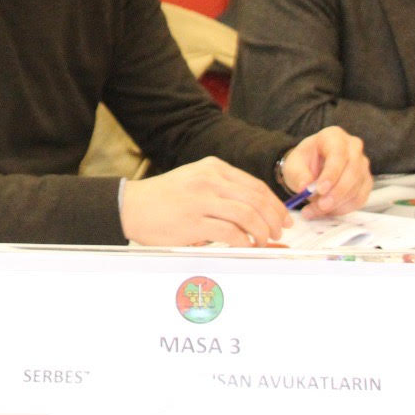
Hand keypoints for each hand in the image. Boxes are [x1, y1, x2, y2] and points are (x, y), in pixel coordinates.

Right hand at [120, 157, 290, 246]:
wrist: (131, 206)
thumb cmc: (164, 199)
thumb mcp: (195, 182)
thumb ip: (222, 192)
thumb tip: (256, 214)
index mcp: (213, 168)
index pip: (255, 185)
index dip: (274, 204)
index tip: (283, 218)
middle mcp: (209, 180)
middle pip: (256, 199)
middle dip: (274, 219)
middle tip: (279, 233)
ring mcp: (201, 200)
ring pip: (248, 215)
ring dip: (262, 232)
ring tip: (263, 242)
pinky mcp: (193, 221)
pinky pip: (230, 232)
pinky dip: (244, 241)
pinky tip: (245, 246)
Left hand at [280, 127, 370, 217]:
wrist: (310, 169)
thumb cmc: (303, 162)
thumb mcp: (293, 166)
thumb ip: (299, 175)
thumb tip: (306, 187)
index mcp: (334, 136)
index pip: (338, 154)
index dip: (331, 173)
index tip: (320, 190)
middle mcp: (353, 147)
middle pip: (352, 171)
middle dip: (337, 192)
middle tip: (321, 205)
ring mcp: (362, 165)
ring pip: (357, 187)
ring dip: (338, 203)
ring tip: (315, 210)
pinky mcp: (366, 182)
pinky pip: (359, 198)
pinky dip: (343, 208)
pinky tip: (327, 211)